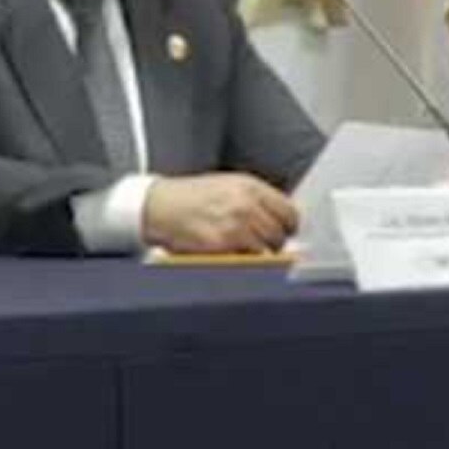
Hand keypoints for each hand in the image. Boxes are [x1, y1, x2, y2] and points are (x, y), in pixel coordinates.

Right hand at [143, 173, 299, 253]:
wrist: (159, 205)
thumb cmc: (189, 197)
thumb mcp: (227, 185)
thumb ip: (255, 199)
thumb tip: (278, 219)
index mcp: (250, 186)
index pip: (289, 212)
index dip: (287, 226)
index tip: (283, 232)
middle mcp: (246, 204)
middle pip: (280, 234)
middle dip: (273, 243)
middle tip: (261, 246)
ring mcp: (235, 225)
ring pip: (267, 251)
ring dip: (259, 255)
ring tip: (244, 251)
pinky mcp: (222, 245)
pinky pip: (247, 261)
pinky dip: (242, 262)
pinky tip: (231, 255)